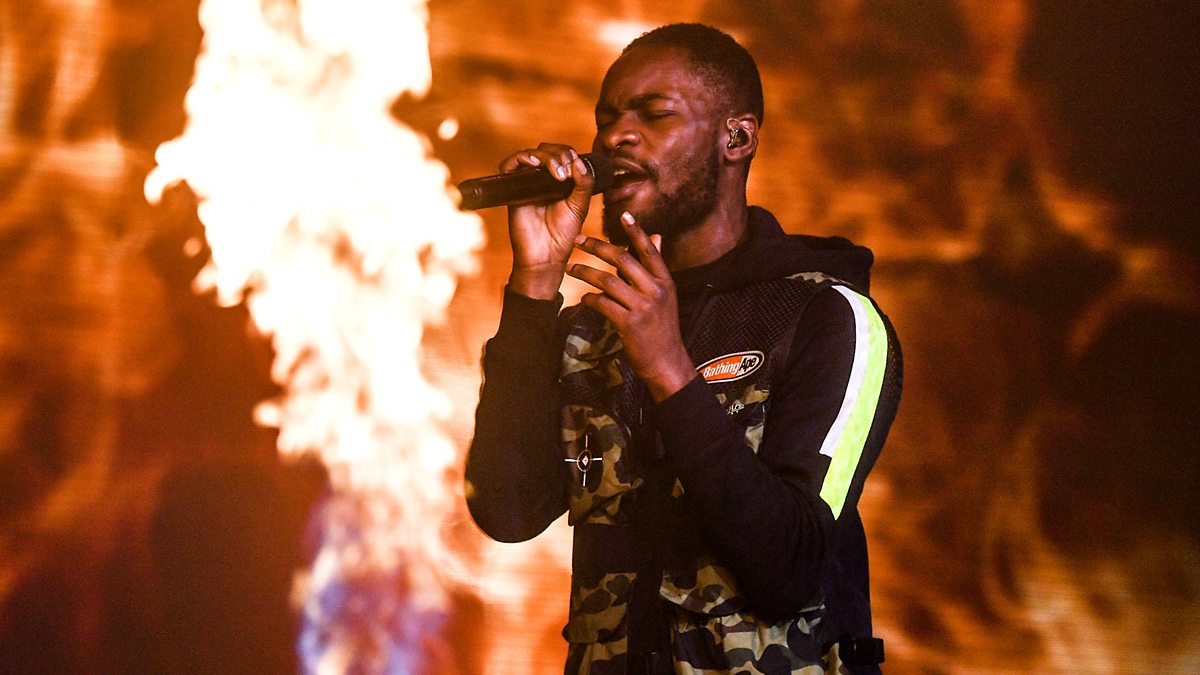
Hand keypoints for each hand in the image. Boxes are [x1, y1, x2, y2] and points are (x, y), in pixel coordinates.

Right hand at [500, 144, 595, 299]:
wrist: (546, 255)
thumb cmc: (563, 234)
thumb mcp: (580, 206)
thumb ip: (584, 183)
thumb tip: (578, 161)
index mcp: (560, 180)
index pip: (562, 154)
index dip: (569, 154)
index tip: (576, 168)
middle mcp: (542, 179)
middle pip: (546, 149)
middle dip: (559, 154)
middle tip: (566, 173)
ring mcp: (527, 183)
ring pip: (531, 154)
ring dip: (545, 156)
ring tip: (557, 172)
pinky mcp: (513, 190)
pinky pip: (508, 166)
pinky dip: (519, 158)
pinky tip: (534, 164)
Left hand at [568, 211, 696, 401]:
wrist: (666, 361)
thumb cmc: (662, 327)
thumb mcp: (665, 295)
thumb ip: (655, 267)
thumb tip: (656, 236)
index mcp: (664, 282)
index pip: (649, 250)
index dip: (636, 231)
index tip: (623, 214)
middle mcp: (655, 291)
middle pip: (623, 259)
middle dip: (597, 247)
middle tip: (579, 240)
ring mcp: (642, 308)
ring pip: (608, 280)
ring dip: (586, 272)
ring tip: (571, 267)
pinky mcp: (628, 324)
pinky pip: (602, 304)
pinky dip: (589, 299)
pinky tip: (583, 298)